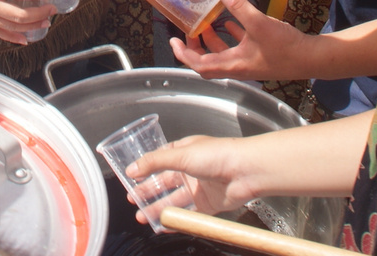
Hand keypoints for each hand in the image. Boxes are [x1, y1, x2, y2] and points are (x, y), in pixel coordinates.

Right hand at [126, 135, 254, 218]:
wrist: (245, 171)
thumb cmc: (218, 155)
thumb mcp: (181, 154)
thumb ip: (155, 162)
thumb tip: (133, 169)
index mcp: (185, 151)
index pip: (160, 160)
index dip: (146, 169)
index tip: (130, 178)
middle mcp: (191, 169)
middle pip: (165, 182)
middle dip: (148, 191)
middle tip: (133, 200)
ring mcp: (199, 187)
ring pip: (174, 200)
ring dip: (158, 208)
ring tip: (141, 216)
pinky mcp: (208, 204)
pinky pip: (188, 215)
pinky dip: (175, 220)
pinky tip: (163, 225)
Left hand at [172, 0, 310, 80]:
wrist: (311, 59)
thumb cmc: (285, 47)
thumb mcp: (258, 23)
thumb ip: (238, 5)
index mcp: (233, 65)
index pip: (199, 65)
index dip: (184, 54)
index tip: (174, 42)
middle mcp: (238, 67)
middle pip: (208, 62)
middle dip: (196, 48)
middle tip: (189, 32)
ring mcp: (249, 63)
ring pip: (223, 54)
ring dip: (213, 41)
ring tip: (207, 24)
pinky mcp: (259, 57)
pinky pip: (238, 48)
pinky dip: (231, 37)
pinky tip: (232, 23)